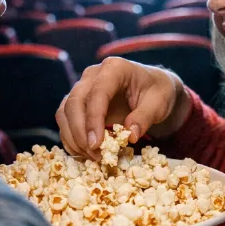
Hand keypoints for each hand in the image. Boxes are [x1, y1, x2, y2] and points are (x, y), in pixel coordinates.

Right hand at [56, 57, 191, 159]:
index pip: (97, 93)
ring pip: (65, 112)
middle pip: (74, 102)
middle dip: (80, 132)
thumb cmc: (157, 92)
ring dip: (73, 137)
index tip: (96, 144)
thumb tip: (130, 136)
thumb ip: (145, 117)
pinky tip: (84, 153)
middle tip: (95, 155)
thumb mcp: (159, 103)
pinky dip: (71, 138)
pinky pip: (65, 120)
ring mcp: (83, 87)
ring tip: (92, 157)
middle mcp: (93, 75)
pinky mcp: (78, 102)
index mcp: (115, 68)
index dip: (93, 120)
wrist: (153, 89)